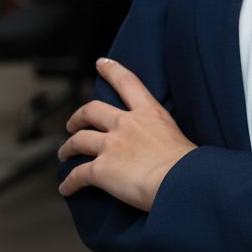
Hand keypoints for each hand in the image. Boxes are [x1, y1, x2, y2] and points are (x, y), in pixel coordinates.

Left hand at [58, 58, 196, 210]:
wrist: (179, 181)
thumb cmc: (187, 164)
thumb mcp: (177, 136)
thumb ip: (161, 135)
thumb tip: (162, 148)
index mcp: (148, 113)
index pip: (127, 83)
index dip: (112, 70)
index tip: (101, 63)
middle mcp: (125, 124)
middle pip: (91, 111)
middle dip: (78, 117)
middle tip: (72, 124)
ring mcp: (110, 145)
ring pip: (78, 141)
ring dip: (68, 148)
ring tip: (65, 154)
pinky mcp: (100, 169)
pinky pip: (77, 175)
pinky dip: (69, 182)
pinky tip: (66, 188)